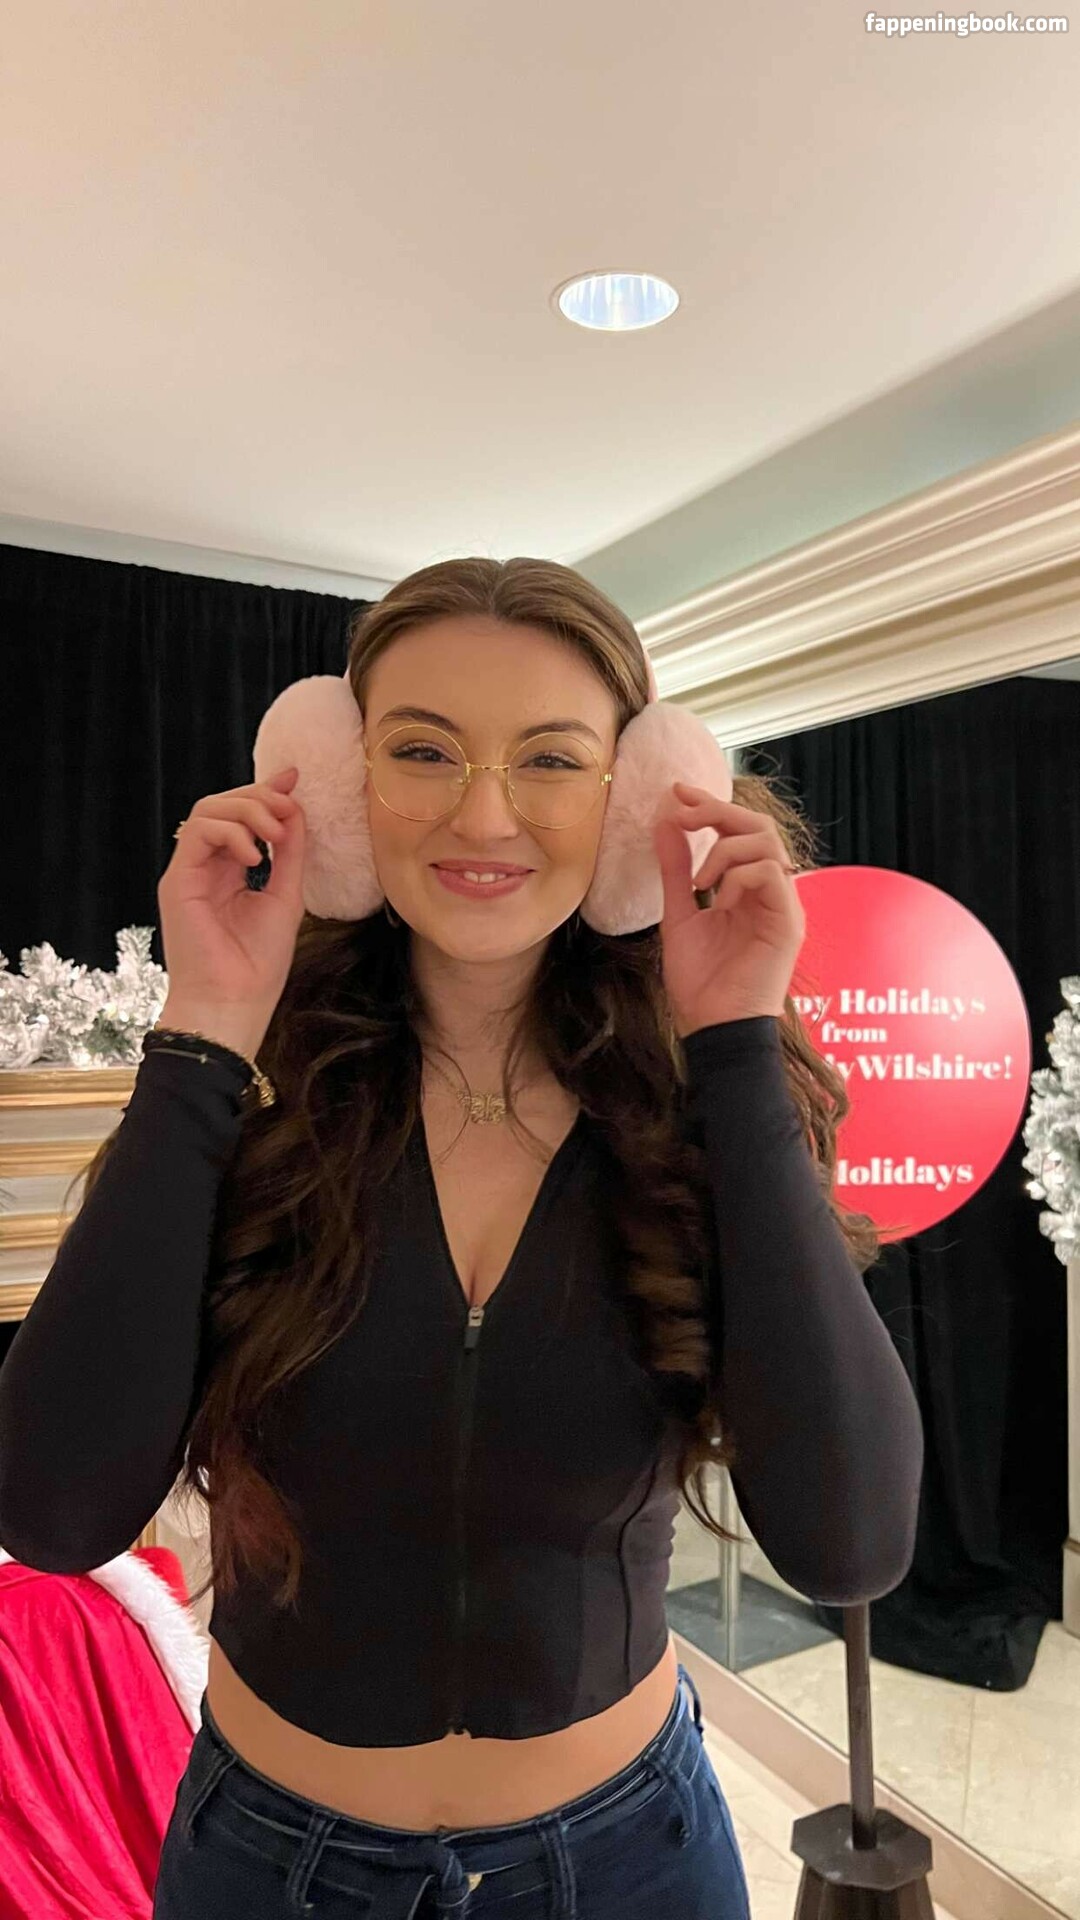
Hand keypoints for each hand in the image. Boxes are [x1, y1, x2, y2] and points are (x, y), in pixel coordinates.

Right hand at [157, 768, 306, 1039]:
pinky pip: (198, 831)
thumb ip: (290, 854)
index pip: (241, 818)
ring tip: (275, 836)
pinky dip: (231, 833)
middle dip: (260, 797)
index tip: (294, 779)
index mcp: (229, 871)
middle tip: (288, 810)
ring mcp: (188, 871)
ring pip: (208, 810)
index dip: (266, 792)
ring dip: (248, 811)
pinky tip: (256, 857)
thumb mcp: (286, 897)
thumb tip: (297, 811)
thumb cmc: (257, 964)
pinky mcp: (177, 880)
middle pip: (223, 805)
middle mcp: (205, 867)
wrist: (233, 1002)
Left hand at [652, 781, 805, 1036]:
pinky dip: (738, 875)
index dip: (711, 806)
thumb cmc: (701, 983)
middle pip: (759, 826)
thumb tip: (665, 823)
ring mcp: (783, 905)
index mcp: (748, 889)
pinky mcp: (789, 921)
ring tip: (700, 879)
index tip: (677, 793)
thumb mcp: (679, 915)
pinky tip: (719, 899)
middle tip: (683, 811)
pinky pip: (770, 872)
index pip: (739, 831)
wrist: (713, 1028)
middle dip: (718, 811)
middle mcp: (770, 892)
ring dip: (724, 848)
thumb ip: (675, 871)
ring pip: (767, 842)